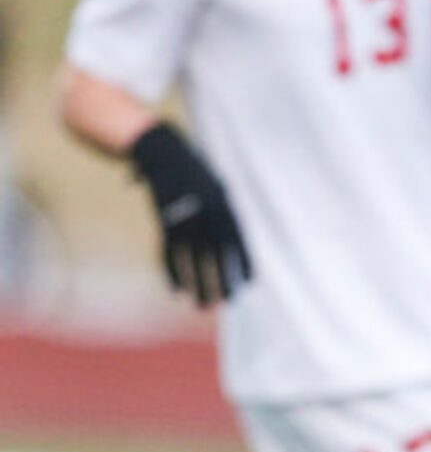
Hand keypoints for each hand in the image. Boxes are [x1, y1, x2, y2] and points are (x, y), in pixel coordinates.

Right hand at [129, 123, 249, 306]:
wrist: (160, 147)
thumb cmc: (192, 169)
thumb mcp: (215, 185)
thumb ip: (222, 212)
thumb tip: (232, 240)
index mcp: (224, 202)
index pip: (238, 239)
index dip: (244, 262)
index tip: (250, 283)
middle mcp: (207, 210)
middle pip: (218, 253)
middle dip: (223, 279)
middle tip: (229, 301)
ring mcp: (184, 214)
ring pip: (194, 257)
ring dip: (198, 283)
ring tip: (203, 304)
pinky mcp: (162, 218)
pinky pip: (169, 250)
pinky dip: (172, 271)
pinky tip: (177, 289)